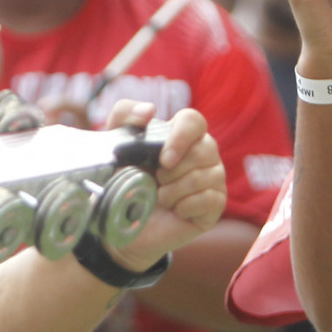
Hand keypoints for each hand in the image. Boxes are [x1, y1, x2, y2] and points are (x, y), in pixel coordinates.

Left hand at [99, 101, 224, 271]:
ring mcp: (213, 177)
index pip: (193, 121)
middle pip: (203, 150)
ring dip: (175, 191)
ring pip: (205, 177)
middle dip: (173, 172)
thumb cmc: (124, 179)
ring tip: (160, 198)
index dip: (181, 138)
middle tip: (155, 182)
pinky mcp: (216, 203)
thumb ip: (124, 115)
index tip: (163, 159)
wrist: (125, 222)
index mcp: (181, 134)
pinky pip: (210, 199)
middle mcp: (203, 152)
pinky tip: (175, 210)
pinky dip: (186, 207)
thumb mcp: (115, 145)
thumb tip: (149, 110)